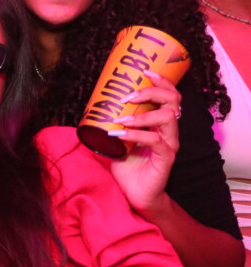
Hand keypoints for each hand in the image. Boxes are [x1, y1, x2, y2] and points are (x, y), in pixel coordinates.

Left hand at [108, 71, 181, 213]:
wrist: (136, 194)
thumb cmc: (128, 166)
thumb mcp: (118, 140)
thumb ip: (113, 124)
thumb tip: (93, 108)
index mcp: (160, 124)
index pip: (170, 96)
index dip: (162, 82)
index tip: (146, 72)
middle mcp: (169, 131)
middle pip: (173, 101)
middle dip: (151, 93)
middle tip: (129, 96)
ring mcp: (169, 144)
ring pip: (166, 118)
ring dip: (141, 115)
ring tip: (121, 118)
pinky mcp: (166, 158)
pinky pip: (155, 140)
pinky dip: (136, 134)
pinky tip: (120, 134)